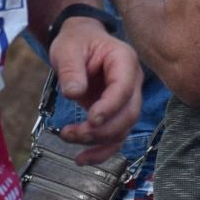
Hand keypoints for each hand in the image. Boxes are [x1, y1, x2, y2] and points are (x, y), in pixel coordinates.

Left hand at [51, 21, 143, 161]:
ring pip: (122, 129)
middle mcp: (132, 82)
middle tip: (74, 133)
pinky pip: (114, 136)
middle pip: (128, 114)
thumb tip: (74, 93)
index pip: (124, 88)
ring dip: (98, 142)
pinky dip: (100, 150)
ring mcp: (126, 99)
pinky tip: (82, 158)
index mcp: (124, 61)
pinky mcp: (115, 113)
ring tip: (69, 138)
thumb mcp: (67, 48)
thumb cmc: (76, 41)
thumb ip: (71, 69)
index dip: (110, 107)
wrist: (80, 40)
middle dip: (102, 129)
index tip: (91, 119)